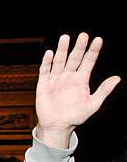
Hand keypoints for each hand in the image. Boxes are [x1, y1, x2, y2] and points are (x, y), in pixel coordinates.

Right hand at [36, 33, 119, 147]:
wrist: (58, 126)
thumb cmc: (75, 116)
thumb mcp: (93, 103)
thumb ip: (104, 90)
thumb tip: (117, 78)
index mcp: (81, 80)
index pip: (88, 61)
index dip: (93, 51)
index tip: (98, 40)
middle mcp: (68, 76)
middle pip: (74, 58)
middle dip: (79, 47)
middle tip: (83, 35)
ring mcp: (56, 79)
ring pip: (59, 61)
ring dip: (62, 50)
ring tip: (65, 38)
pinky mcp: (44, 84)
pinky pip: (45, 71)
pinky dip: (47, 62)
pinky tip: (49, 53)